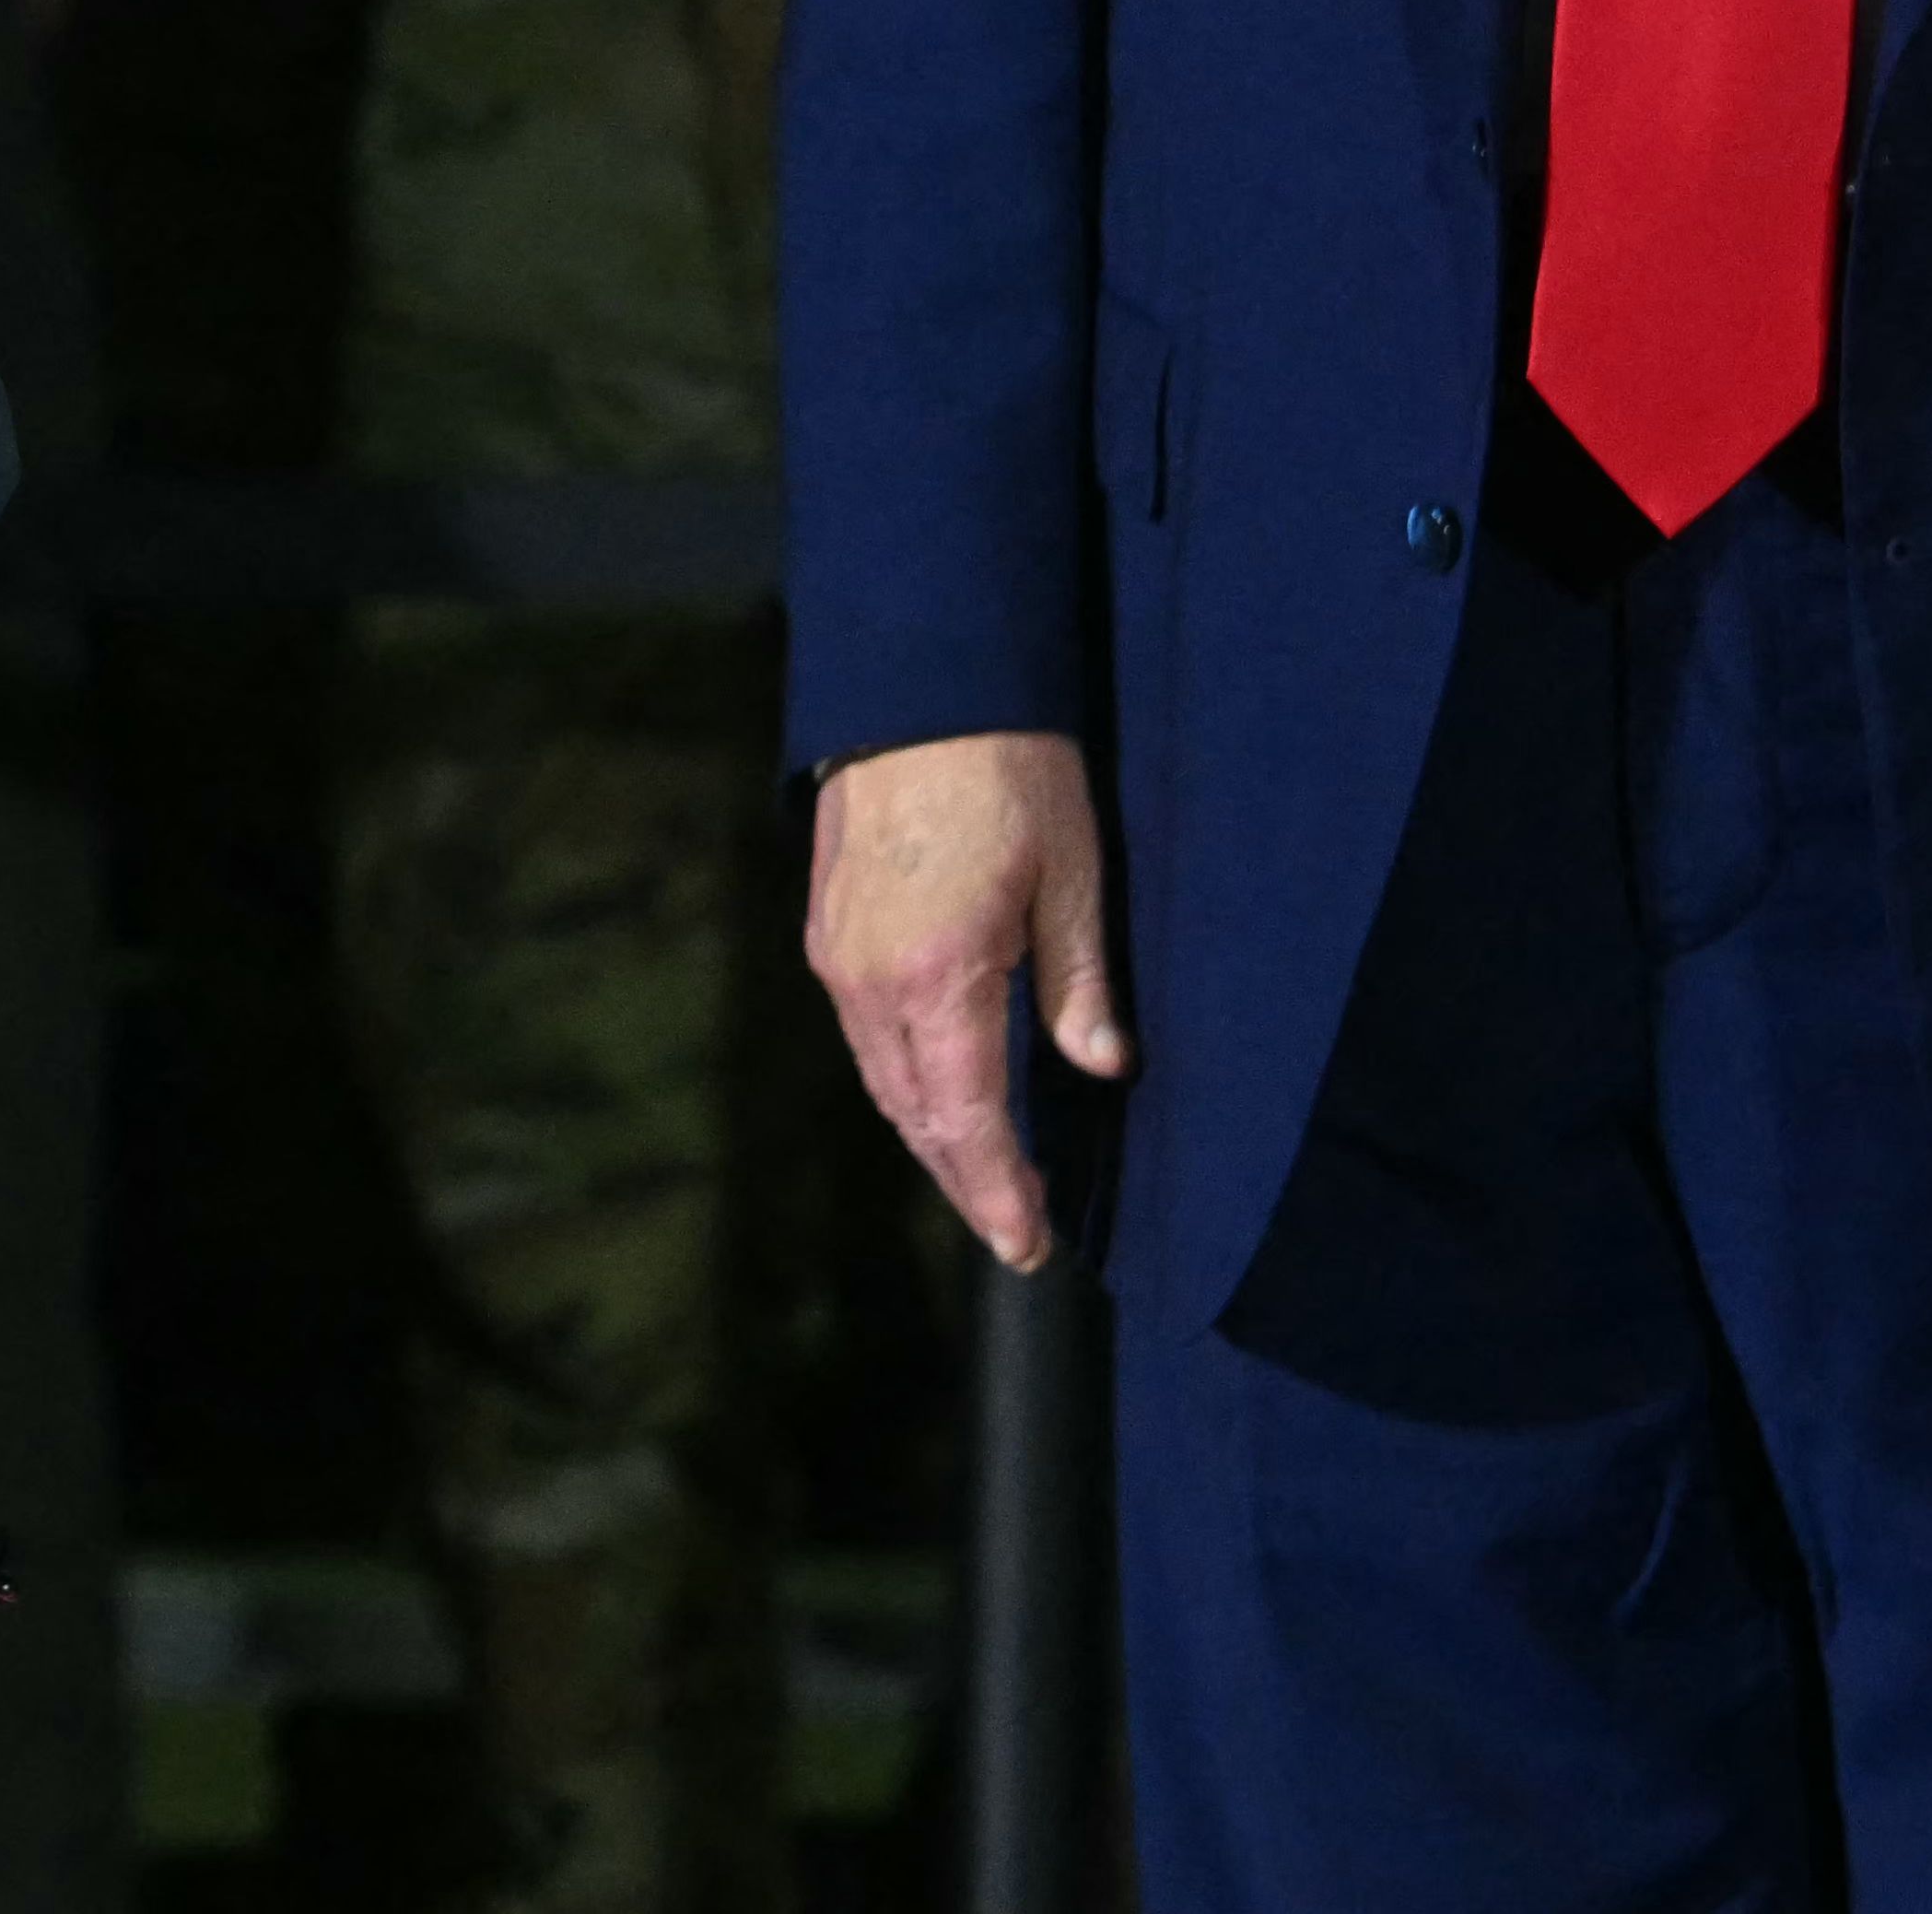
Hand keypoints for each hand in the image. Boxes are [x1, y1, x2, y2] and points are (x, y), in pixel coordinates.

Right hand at [805, 730, 1128, 1271]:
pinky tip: (941, 1092)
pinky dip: (905, 1083)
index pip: (966, 1119)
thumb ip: (1079, 983)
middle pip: (914, 1115)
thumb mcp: (1072, 875)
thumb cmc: (1011, 771)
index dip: (997, 1191)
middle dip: (964, 1180)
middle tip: (1016, 1230)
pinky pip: (865, 1037)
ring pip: (883, 1081)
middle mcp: (871, 981)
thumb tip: (1103, 1069)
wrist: (919, 687)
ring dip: (931, 1136)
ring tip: (983, 1176)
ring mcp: (839, 958)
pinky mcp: (828, 933)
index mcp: (938, 975)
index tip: (1028, 1244)